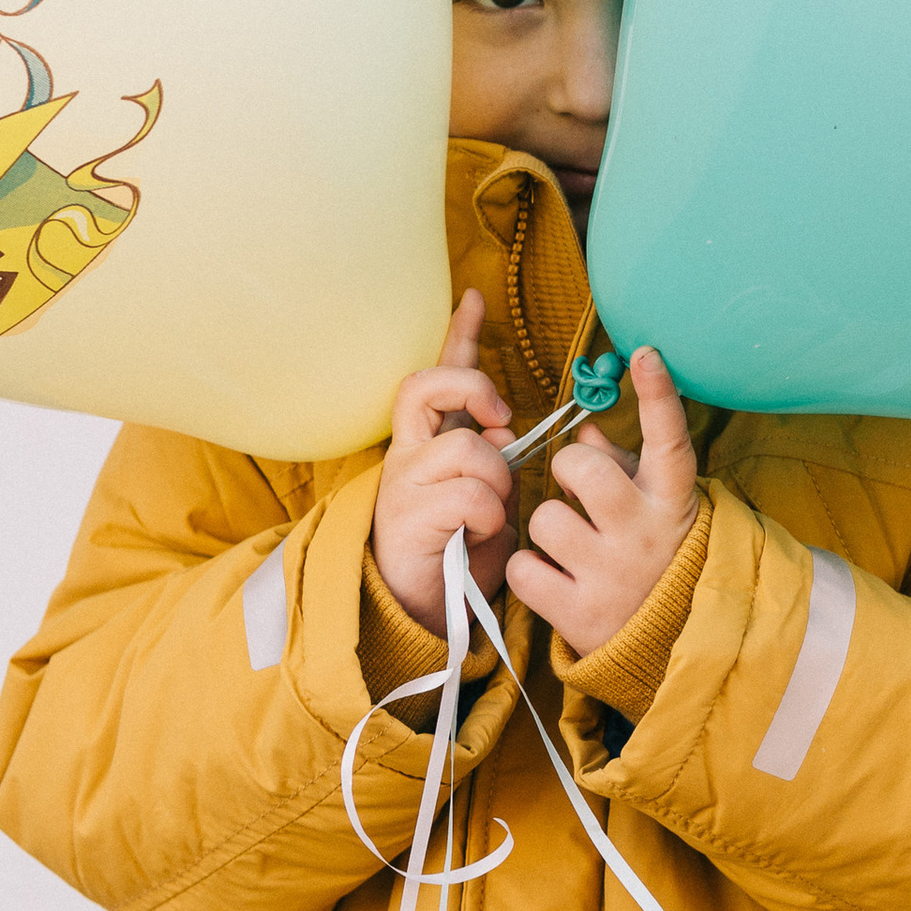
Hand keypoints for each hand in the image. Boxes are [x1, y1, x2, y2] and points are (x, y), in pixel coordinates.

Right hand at [371, 291, 515, 634]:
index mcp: (428, 445)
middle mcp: (408, 454)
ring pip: (470, 449)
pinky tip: (482, 536)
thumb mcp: (488, 499)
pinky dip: (490, 517)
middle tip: (502, 419)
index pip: (439, 377)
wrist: (417, 612)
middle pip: (429, 387)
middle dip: (474, 390)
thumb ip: (498, 462)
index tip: (474, 298)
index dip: (459, 336)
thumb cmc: (457, 555)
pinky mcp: (409, 517)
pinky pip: (472, 496)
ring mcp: (404, 483)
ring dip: (498, 481)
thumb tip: (506, 432)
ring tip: (492, 515)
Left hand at [506, 348, 696, 655]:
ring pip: (543, 517)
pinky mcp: (580, 614)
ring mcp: (613, 574)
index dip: (658, 394)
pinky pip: (523, 567)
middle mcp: (645, 533)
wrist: (668, 646)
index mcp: (670, 501)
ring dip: (545, 528)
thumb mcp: (653, 508)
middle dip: (567, 471)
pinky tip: (553, 579)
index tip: (642, 353)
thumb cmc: (654, 557)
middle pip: (580, 467)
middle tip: (578, 493)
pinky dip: (528, 571)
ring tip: (570, 549)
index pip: (669, 439)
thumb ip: (622, 464)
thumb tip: (582, 426)